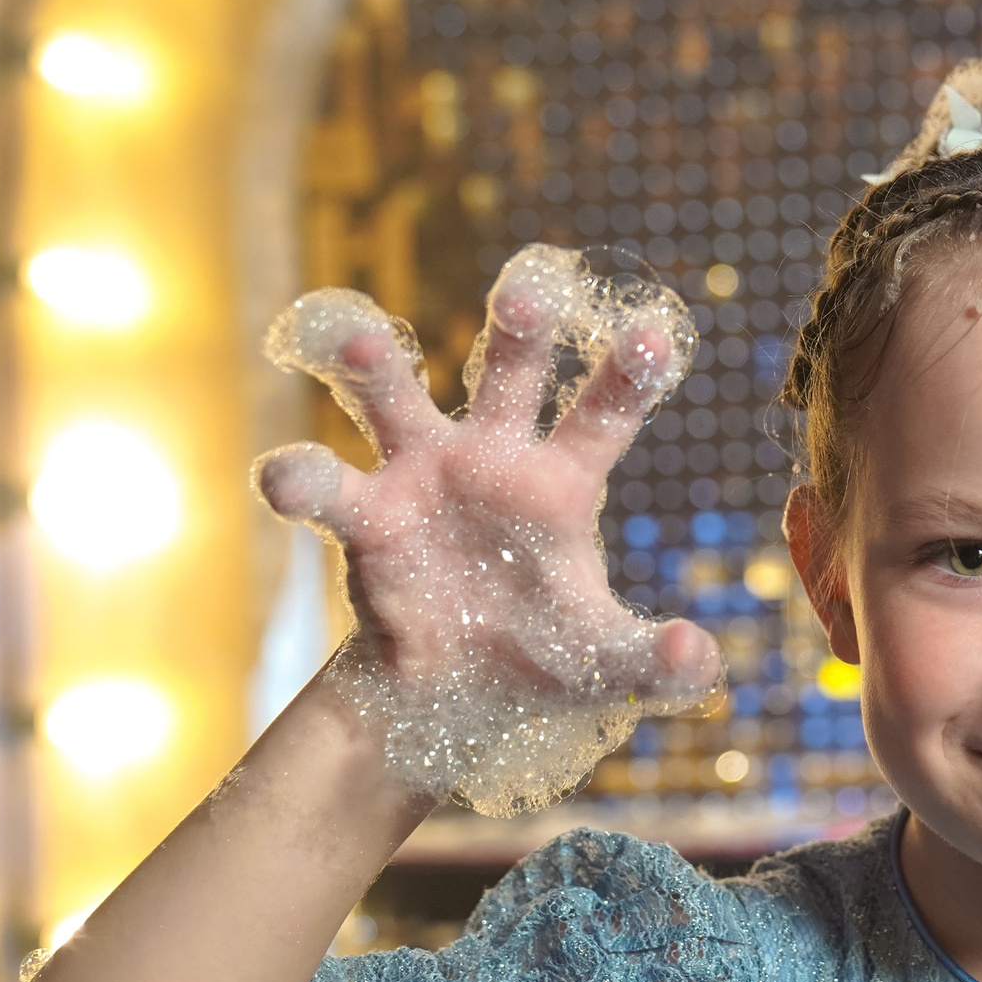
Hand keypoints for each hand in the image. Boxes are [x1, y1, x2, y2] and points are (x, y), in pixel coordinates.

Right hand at [254, 246, 722, 815]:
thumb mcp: (607, 663)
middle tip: (528, 287)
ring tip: (355, 342)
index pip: (602, 417)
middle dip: (518, 330)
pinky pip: (327, 489)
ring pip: (394, 399)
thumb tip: (697, 657)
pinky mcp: (366, 519)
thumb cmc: (538, 653)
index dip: (627, 377)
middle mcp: (490, 458)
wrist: (451, 694)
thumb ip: (658, 662)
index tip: (657, 333)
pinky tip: (285, 477)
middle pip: (506, 375)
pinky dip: (301, 480)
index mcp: (561, 483)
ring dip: (373, 368)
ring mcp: (420, 476)